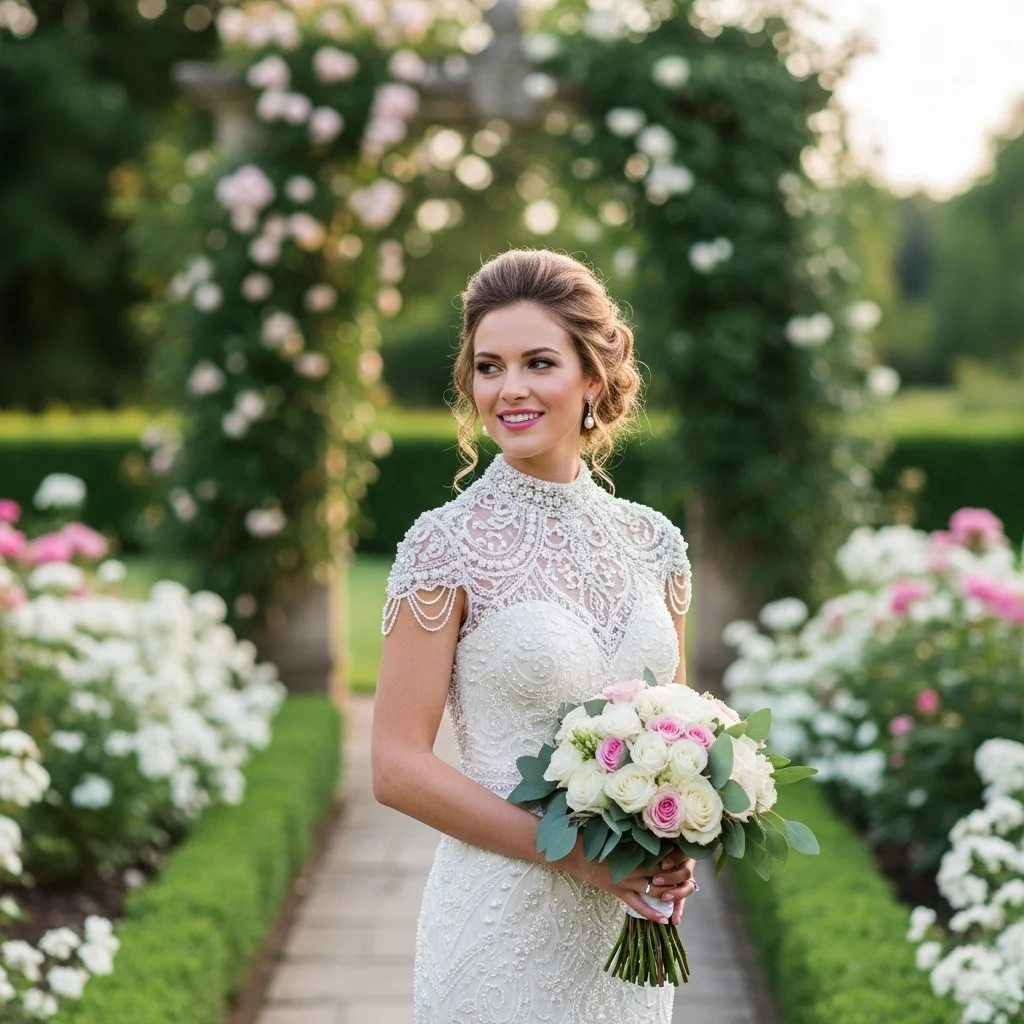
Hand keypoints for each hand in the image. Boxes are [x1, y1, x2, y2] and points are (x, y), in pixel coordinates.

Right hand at [565, 843, 695, 924]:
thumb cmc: (593, 836)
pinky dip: (653, 913)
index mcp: (635, 849)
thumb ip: (634, 831)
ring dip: (671, 894)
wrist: (574, 853)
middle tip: (689, 874)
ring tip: (681, 894)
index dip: (678, 854)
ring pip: (657, 891)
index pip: (664, 853)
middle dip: (679, 876)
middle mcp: (635, 866)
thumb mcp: (616, 830)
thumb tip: (649, 824)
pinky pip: (640, 906)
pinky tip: (665, 919)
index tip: (687, 851)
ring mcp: (628, 882)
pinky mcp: (619, 892)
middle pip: (665, 874)